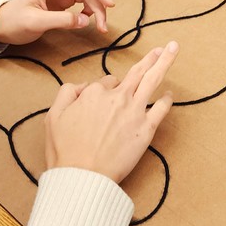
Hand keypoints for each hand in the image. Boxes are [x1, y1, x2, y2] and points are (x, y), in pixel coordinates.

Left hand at [0, 0, 114, 44]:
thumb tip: (85, 20)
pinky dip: (90, 10)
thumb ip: (62, 20)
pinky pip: (82, 0)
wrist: (1, 26)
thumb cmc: (13, 21)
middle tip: (103, 25)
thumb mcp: (36, 22)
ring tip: (100, 26)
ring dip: (96, 8)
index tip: (109, 4)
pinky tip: (88, 19)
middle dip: (98, 4)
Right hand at [45, 42, 178, 182]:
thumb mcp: (53, 116)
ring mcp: (134, 112)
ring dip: (164, 63)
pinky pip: (161, 109)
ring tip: (172, 51)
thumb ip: (67, 93)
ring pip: (152, 81)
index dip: (106, 88)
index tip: (105, 99)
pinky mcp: (146, 129)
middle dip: (151, 58)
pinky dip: (167, 99)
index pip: (107, 82)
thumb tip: (82, 85)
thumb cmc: (66, 150)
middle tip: (161, 49)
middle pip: (137, 72)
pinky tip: (170, 94)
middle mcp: (117, 97)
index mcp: (95, 92)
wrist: (82, 176)